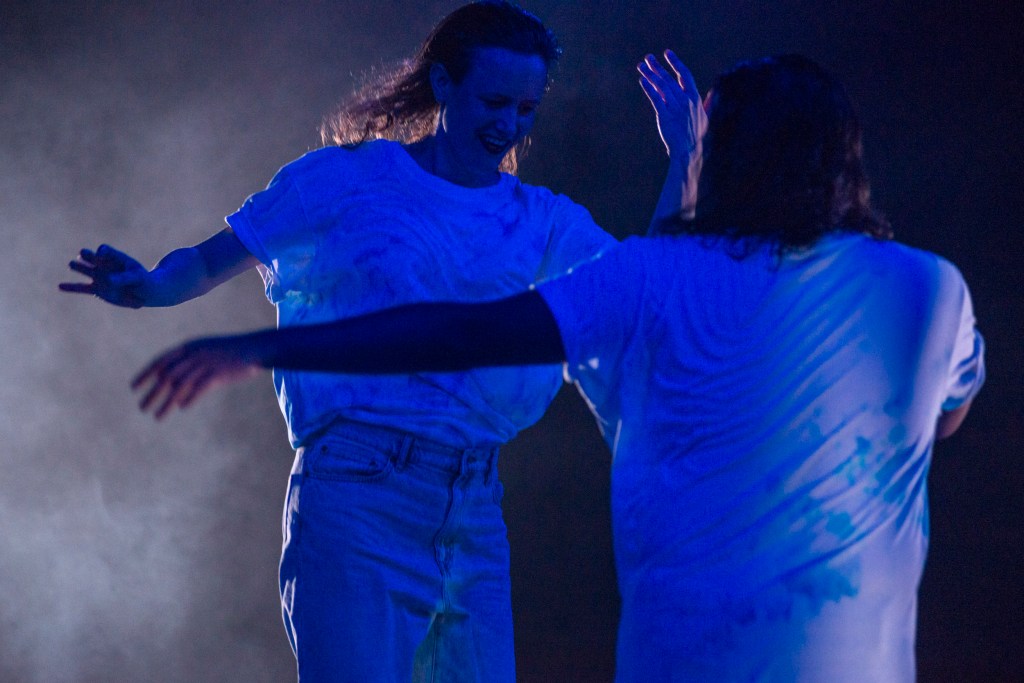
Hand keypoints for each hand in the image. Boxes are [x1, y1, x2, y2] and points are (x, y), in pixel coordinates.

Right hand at [60, 244, 151, 307]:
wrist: (143, 292)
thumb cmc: (142, 281)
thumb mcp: (136, 278)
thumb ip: (123, 278)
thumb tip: (108, 280)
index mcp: (115, 258)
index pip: (106, 251)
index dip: (103, 251)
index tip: (101, 252)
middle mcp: (104, 265)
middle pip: (92, 257)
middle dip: (88, 256)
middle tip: (83, 254)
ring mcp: (99, 276)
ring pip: (85, 270)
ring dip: (79, 267)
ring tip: (72, 264)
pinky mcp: (97, 289)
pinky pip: (82, 288)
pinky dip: (71, 287)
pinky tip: (60, 286)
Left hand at [132, 335, 264, 418]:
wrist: (256, 348)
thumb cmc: (232, 353)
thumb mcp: (207, 353)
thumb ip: (191, 367)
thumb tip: (177, 395)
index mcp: (189, 347)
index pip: (160, 361)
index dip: (145, 374)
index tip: (134, 388)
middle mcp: (194, 354)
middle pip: (167, 376)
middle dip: (152, 393)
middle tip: (142, 408)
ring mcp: (206, 363)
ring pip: (180, 386)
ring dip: (166, 403)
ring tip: (157, 417)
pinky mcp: (219, 373)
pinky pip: (200, 388)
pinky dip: (190, 398)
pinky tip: (182, 409)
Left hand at [637, 50, 707, 161]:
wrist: (689, 150)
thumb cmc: (697, 136)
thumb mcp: (705, 118)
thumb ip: (707, 104)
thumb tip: (711, 95)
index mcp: (695, 98)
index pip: (684, 75)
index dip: (675, 63)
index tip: (667, 53)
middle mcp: (685, 100)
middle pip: (669, 78)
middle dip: (657, 67)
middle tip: (648, 58)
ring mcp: (674, 107)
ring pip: (661, 86)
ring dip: (650, 74)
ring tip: (641, 66)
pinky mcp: (664, 115)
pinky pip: (655, 98)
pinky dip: (648, 88)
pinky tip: (642, 81)